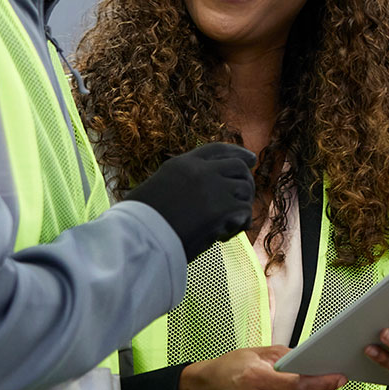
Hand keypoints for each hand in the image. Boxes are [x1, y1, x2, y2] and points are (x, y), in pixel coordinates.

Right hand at [126, 143, 255, 261]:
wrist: (137, 239)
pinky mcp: (221, 209)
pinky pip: (245, 212)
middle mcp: (200, 171)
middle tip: (243, 201)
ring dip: (241, 207)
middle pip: (238, 167)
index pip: (217, 150)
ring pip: (245, 189)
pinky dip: (239, 225)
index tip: (251, 159)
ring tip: (227, 224)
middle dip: (246, 182)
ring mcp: (213, 188)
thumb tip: (195, 197)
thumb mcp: (156, 190)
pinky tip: (224, 236)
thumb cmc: (138, 223)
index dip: (238, 152)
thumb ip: (179, 185)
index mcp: (181, 164)